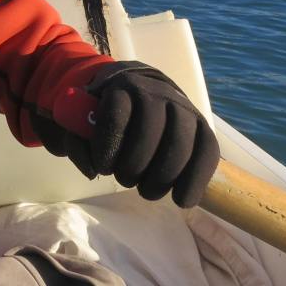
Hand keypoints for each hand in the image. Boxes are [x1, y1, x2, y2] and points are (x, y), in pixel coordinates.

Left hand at [35, 62, 219, 207]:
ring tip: (146, 191)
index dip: (109, 145)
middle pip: (149, 131)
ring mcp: (184, 107)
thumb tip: (92, 170)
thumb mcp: (85, 118)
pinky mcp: (204, 127)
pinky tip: (181, 200)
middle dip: (134, 165)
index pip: (117, 113)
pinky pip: (207, 153)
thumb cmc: (108, 111)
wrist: (142, 89)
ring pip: (179, 144)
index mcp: (122, 86)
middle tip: (124, 180)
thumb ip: (78, 142)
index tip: (103, 167)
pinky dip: (195, 181)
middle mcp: (156, 92)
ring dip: (161, 177)